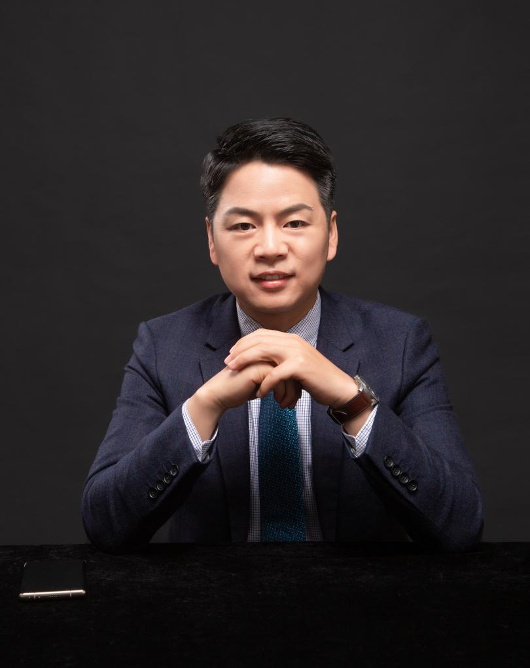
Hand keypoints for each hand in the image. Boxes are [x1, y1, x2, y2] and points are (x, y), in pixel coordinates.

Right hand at [200, 359, 302, 412]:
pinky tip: (276, 402)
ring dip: (289, 394)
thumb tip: (296, 387)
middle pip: (293, 370)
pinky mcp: (259, 368)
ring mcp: (263, 359)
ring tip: (285, 406)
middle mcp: (267, 353)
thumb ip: (276, 379)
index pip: (291, 366)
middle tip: (292, 405)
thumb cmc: (240, 389)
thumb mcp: (262, 383)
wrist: (221, 394)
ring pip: (288, 376)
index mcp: (268, 353)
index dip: (295, 384)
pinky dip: (281, 394)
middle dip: (295, 390)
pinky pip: (279, 381)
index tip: (294, 399)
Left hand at [223, 329, 357, 408]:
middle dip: (240, 351)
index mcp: (291, 339)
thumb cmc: (317, 379)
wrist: (338, 388)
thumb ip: (282, 358)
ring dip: (246, 361)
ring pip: (263, 351)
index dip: (244, 343)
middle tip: (227, 362)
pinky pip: (275, 374)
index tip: (231, 354)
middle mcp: (293, 341)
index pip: (261, 334)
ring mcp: (297, 352)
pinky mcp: (300, 366)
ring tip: (234, 372)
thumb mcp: (297, 364)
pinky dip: (265, 384)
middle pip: (259, 340)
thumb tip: (263, 361)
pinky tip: (259, 393)